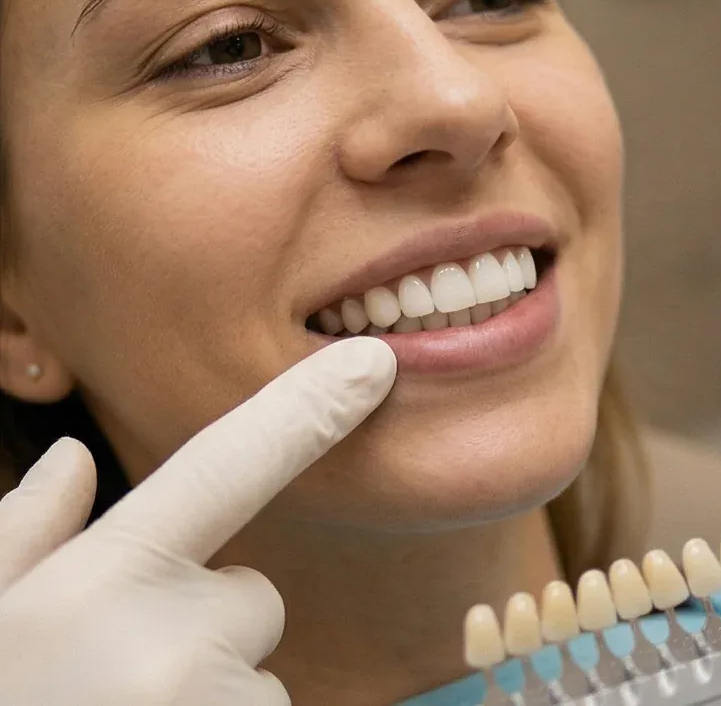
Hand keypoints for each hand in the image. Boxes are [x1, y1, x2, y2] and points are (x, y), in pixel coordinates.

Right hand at [0, 338, 396, 704]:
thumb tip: (72, 458)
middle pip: (250, 601)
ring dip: (210, 700)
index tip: (371, 364)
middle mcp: (173, 642)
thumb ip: (22, 537)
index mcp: (102, 583)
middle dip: (207, 629)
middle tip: (122, 683)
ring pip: (256, 679)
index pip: (228, 465)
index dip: (306, 409)